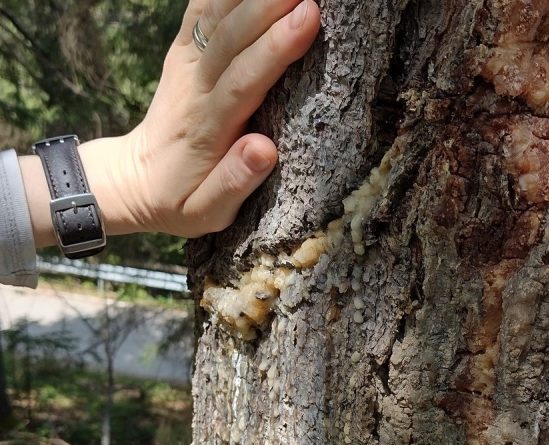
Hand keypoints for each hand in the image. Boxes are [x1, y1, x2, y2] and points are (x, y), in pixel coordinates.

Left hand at [102, 0, 320, 237]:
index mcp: (206, 127)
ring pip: (216, 15)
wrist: (134, 180)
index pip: (242, 78)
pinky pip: (202, 9)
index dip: (275, 47)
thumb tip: (265, 148)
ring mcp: (184, 65)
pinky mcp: (182, 52)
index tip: (308, 18)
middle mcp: (193, 87)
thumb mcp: (206, 213)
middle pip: (231, 36)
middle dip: (271, 5)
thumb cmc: (180, 200)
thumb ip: (235, 183)